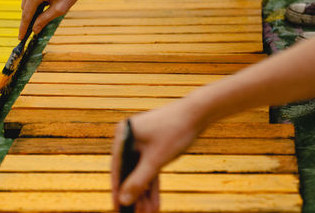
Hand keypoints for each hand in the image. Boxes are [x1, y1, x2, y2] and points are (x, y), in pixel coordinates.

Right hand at [19, 0, 88, 39]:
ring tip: (48, 9)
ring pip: (27, 0)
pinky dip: (36, 0)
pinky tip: (48, 0)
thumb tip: (35, 29)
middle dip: (29, 18)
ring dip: (33, 8)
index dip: (23, 28)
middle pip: (25, 8)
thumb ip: (44, 20)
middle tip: (36, 28)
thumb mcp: (59, 9)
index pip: (26, 15)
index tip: (21, 38)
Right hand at [111, 97, 201, 211]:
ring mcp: (142, 141)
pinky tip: (155, 202)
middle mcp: (130, 137)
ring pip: (142, 171)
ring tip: (148, 212)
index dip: (118, 190)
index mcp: (124, 135)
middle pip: (130, 171)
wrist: (198, 112)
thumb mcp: (155, 160)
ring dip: (145, 192)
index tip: (117, 209)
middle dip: (135, 194)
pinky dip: (154, 182)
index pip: (117, 167)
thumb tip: (123, 200)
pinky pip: (151, 166)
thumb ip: (138, 181)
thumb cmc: (174, 131)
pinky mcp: (154, 144)